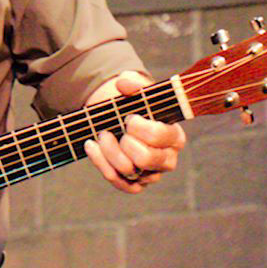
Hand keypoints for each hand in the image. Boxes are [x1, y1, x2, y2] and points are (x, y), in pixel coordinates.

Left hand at [83, 70, 185, 193]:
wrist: (122, 121)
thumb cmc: (135, 106)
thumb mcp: (136, 90)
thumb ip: (133, 82)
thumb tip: (124, 84)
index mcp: (175, 137)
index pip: (160, 136)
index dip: (140, 127)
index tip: (130, 118)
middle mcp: (167, 159)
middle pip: (146, 158)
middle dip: (125, 142)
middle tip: (118, 129)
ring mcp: (151, 175)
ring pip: (128, 171)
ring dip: (108, 150)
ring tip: (101, 134)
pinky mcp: (135, 184)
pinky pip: (118, 182)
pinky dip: (101, 163)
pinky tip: (91, 146)